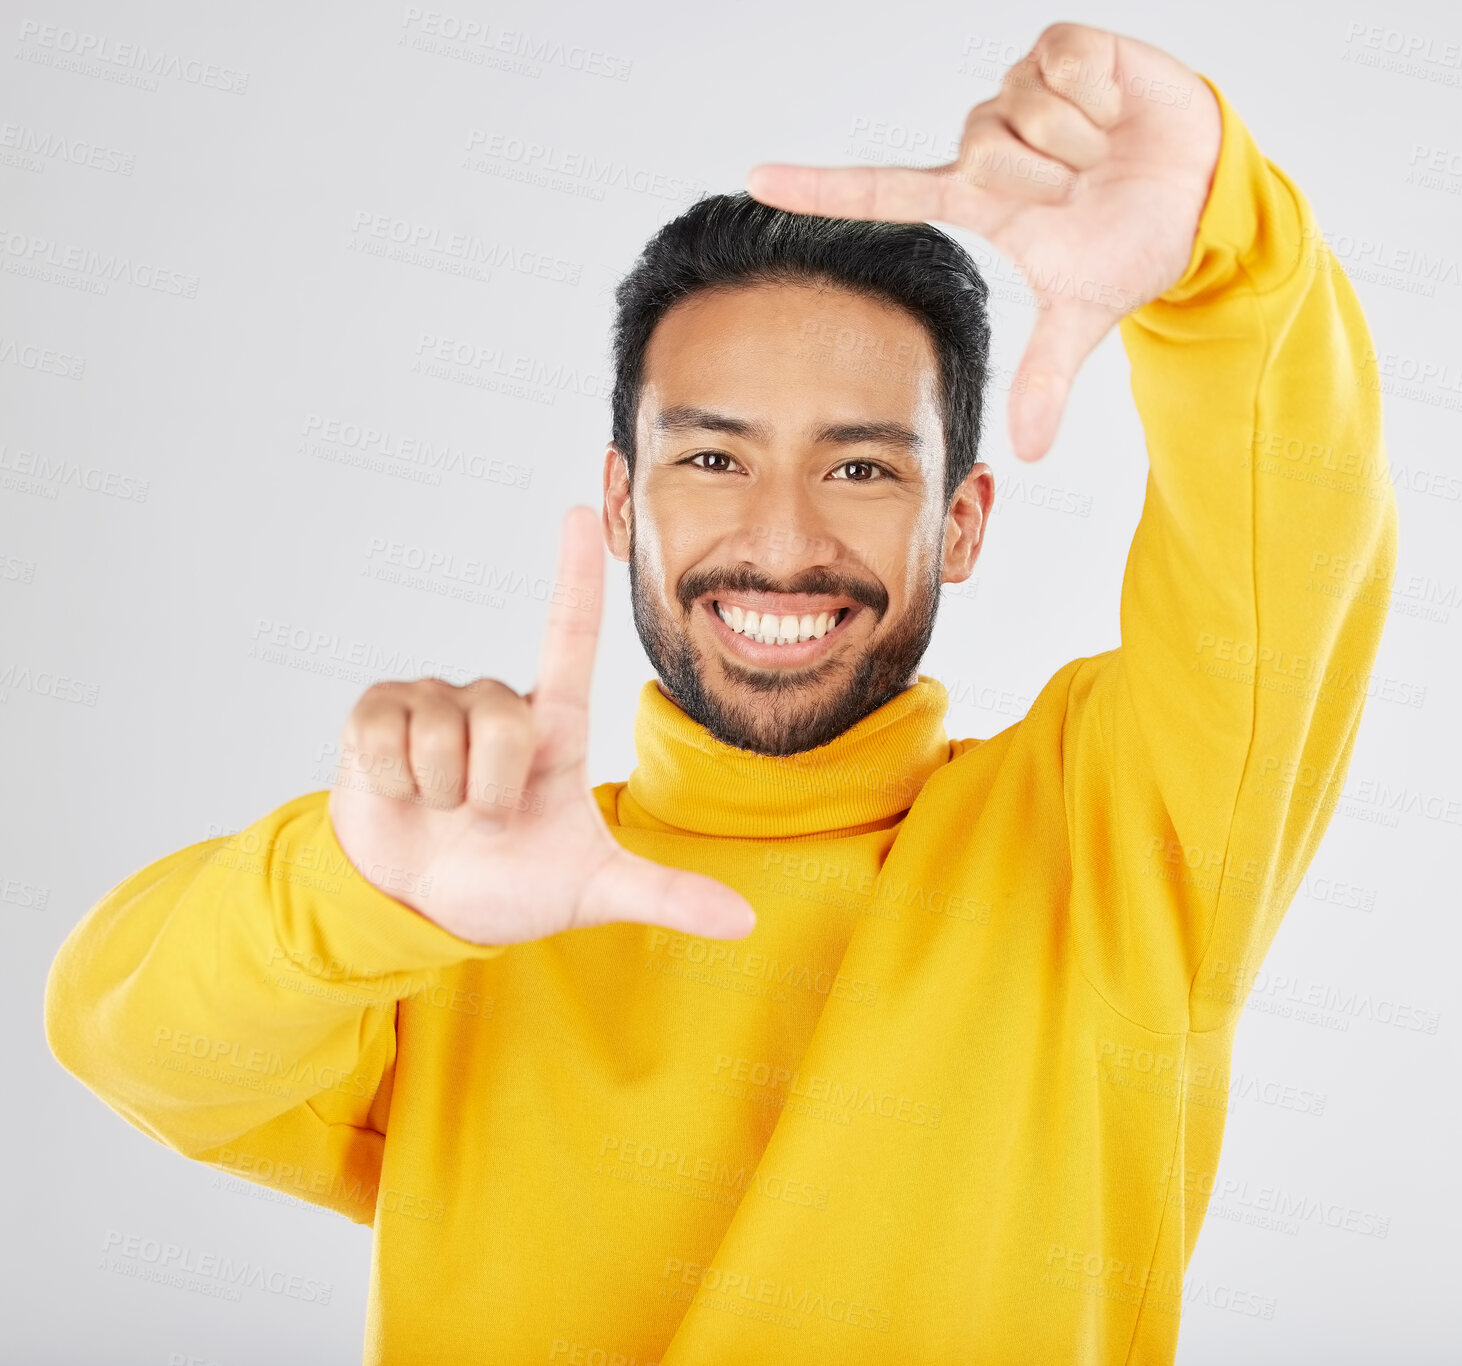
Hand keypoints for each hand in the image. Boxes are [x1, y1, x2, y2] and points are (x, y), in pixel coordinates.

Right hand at [328, 506, 756, 945]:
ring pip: (442, 735)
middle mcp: (498, 702)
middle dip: (493, 795)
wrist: (421, 907)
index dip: (573, 574)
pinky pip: (385, 736)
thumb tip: (745, 923)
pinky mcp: (377, 712)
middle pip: (503, 723)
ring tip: (444, 809)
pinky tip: (401, 795)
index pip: (567, 634)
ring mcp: (435, 702)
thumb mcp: (591, 891)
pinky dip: (393, 784)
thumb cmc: (510, 883)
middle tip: (486, 821)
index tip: (579, 508)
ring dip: (443, 795)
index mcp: (554, 726)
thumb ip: (665, 895)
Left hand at [745, 23, 1221, 461]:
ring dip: (1077, 145)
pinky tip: (1116, 112)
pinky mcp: (1064, 47)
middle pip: (981, 155)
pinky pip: (1060, 67)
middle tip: (1082, 192)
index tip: (755, 181)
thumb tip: (1028, 453)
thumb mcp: (1083, 313)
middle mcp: (986, 142)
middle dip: (1043, 183)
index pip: (882, 192)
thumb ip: (1045, 377)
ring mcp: (1021, 91)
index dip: (820, 189)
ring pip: (1023, 114)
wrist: (1201, 192)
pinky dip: (1099, 98)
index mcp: (976, 200)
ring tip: (1103, 154)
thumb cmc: (1130, 242)